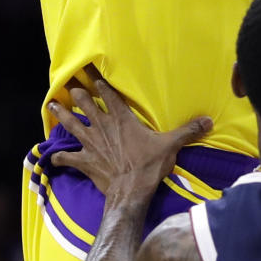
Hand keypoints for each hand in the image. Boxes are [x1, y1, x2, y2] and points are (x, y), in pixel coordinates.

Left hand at [48, 67, 211, 196]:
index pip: (107, 93)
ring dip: (62, 115)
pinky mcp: (85, 162)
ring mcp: (91, 144)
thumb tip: (209, 120)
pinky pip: (67, 157)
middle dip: (76, 94)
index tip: (87, 69)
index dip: (97, 80)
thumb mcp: (170, 145)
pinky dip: (59, 156)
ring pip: (72, 125)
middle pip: (85, 105)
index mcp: (121, 119)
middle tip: (69, 85)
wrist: (130, 191)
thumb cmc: (148, 165)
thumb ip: (188, 131)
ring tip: (52, 105)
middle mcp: (102, 127)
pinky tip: (52, 155)